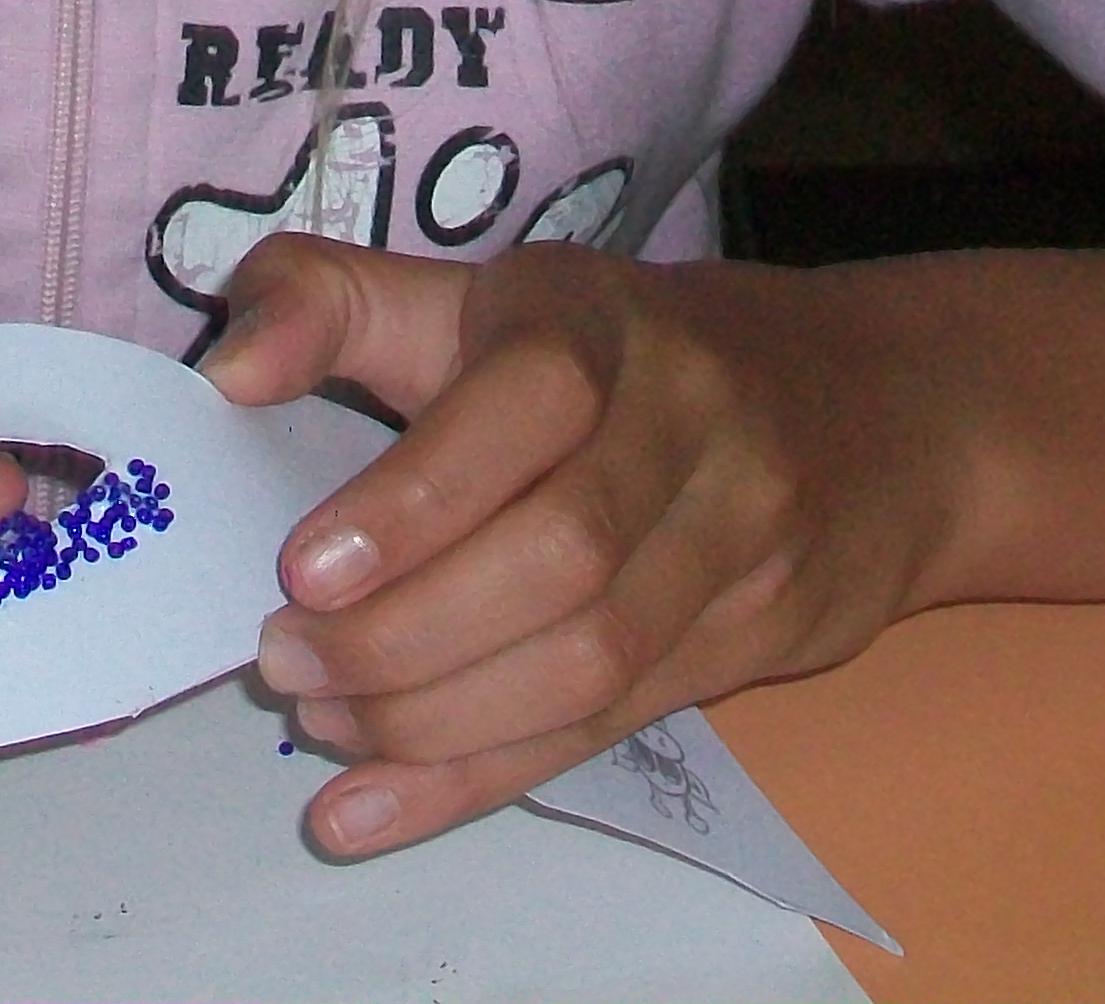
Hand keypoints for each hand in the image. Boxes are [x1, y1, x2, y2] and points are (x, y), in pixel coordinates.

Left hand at [200, 237, 957, 857]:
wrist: (876, 410)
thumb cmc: (622, 350)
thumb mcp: (483, 296)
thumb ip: (334, 303)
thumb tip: (227, 366)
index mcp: (603, 318)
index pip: (529, 400)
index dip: (417, 495)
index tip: (303, 570)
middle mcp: (691, 417)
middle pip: (563, 555)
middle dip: (406, 633)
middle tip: (287, 659)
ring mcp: (742, 536)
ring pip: (592, 659)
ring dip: (434, 717)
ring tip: (322, 716)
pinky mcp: (757, 636)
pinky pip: (610, 726)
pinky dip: (479, 779)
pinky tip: (371, 808)